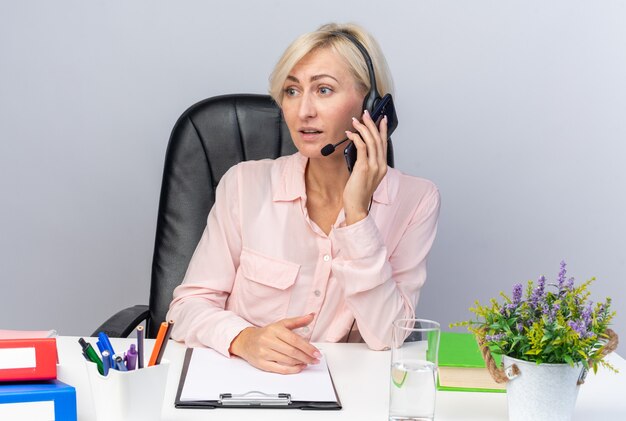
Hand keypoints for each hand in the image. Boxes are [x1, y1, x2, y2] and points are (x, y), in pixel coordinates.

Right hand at [229, 313, 320, 373]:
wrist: (246, 341)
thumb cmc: (266, 333)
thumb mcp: (281, 324)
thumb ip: (297, 321)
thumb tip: (311, 316)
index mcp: (274, 329)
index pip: (294, 339)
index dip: (307, 347)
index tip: (316, 352)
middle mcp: (268, 340)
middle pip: (292, 351)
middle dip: (306, 357)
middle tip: (315, 359)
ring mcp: (264, 352)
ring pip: (287, 361)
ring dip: (301, 363)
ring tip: (308, 362)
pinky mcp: (261, 363)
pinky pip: (279, 369)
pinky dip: (292, 370)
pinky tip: (299, 367)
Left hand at [343, 110, 387, 224]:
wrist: (357, 206)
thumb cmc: (358, 193)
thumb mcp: (365, 175)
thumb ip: (366, 162)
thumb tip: (359, 148)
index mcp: (382, 167)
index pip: (384, 144)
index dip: (383, 130)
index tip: (381, 119)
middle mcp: (380, 165)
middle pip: (378, 139)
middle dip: (373, 124)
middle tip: (366, 114)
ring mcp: (373, 166)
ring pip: (371, 141)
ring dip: (364, 128)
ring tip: (357, 120)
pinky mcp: (363, 168)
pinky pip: (361, 148)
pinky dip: (356, 138)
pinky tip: (350, 133)